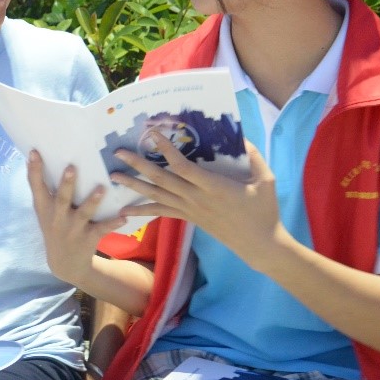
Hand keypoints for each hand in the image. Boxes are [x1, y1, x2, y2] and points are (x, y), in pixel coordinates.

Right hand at [27, 150, 126, 285]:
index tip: (34, 152)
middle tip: (71, 167)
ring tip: (102, 188)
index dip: (34, 169)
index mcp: (44, 208)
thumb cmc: (55, 228)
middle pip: (61, 198)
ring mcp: (73, 229)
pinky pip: (102, 229)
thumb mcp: (44, 212)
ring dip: (93, 201)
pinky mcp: (88, 238)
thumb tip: (35, 158)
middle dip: (66, 184)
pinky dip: (113, 223)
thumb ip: (43, 191)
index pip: (36, 186)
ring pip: (84, 213)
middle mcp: (57, 218)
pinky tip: (124, 217)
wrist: (65, 264)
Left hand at [114, 134, 287, 270]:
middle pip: (162, 180)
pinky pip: (162, 213)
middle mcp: (196, 198)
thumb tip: (240, 137)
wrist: (259, 244)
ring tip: (113, 176)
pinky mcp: (189, 218)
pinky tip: (125, 210)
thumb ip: (252, 157)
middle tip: (118, 153)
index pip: (183, 167)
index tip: (152, 135)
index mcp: (214, 186)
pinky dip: (143, 211)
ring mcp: (190, 210)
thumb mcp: (266, 179)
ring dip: (134, 185)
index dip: (166, 150)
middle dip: (138, 165)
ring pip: (157, 196)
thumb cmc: (264, 210)